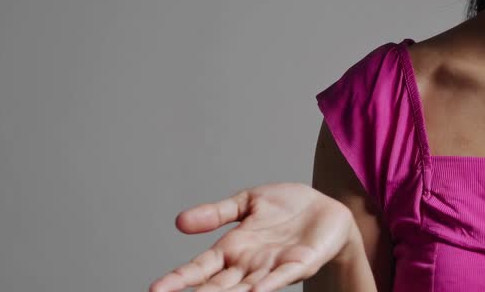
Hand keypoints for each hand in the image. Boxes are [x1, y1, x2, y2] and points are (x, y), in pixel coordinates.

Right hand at [149, 182, 360, 291]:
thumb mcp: (248, 202)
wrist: (328, 209)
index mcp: (233, 248)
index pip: (200, 267)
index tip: (156, 288)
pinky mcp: (298, 265)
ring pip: (244, 288)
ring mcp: (272, 268)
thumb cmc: (288, 207)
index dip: (179, 278)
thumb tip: (179, 222)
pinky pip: (279, 278)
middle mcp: (248, 264)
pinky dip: (266, 286)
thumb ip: (217, 213)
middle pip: (217, 284)